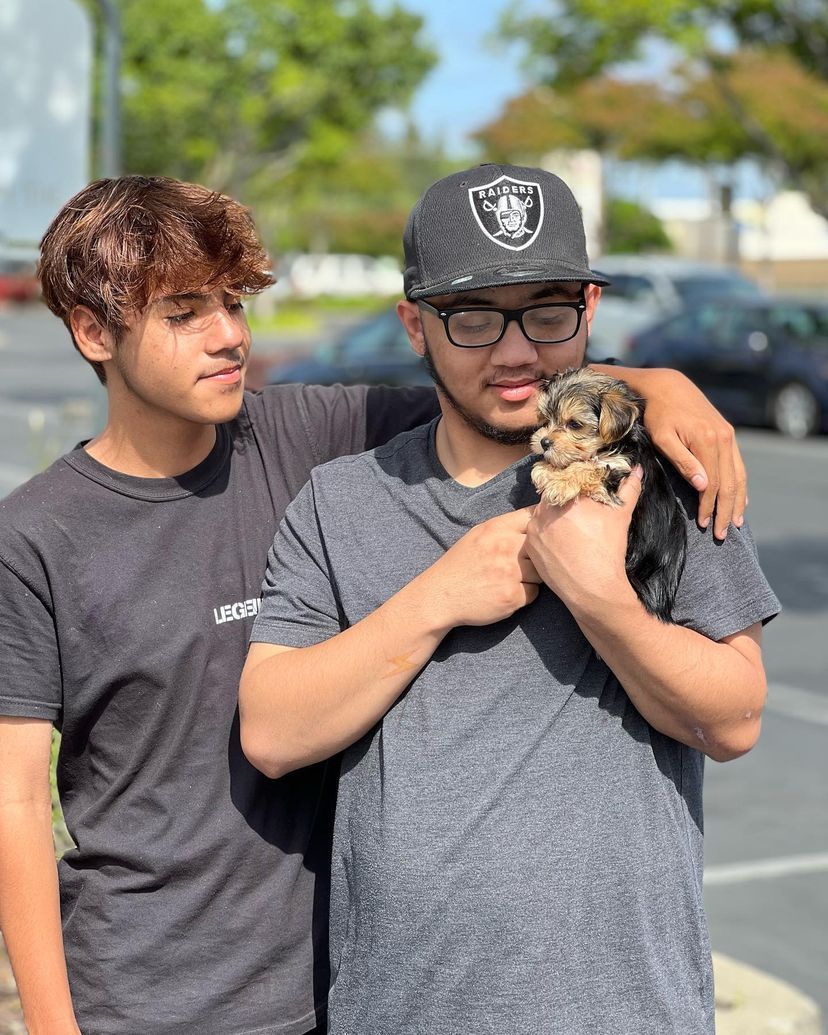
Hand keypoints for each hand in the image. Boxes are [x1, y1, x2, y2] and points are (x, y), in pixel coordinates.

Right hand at [423, 508, 540, 627]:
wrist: (440, 596)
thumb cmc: (460, 565)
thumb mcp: (478, 535)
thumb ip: (505, 527)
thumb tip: (537, 519)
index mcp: (496, 528)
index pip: (533, 516)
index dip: (542, 524)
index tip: (541, 532)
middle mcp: (505, 547)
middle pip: (542, 546)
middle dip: (538, 555)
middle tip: (524, 562)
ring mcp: (510, 573)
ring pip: (541, 572)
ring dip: (532, 577)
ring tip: (511, 579)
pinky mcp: (512, 596)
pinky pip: (533, 593)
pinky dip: (523, 595)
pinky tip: (505, 593)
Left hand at [526, 469, 641, 614]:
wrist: (593, 588)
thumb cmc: (608, 550)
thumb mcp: (620, 515)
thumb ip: (629, 489)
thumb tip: (637, 469)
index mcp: (567, 495)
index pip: (569, 479)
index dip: (577, 485)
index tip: (584, 495)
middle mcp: (546, 508)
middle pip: (554, 497)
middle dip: (565, 501)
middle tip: (579, 514)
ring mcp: (534, 528)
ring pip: (543, 514)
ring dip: (554, 517)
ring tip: (571, 530)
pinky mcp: (529, 545)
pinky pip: (536, 533)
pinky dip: (546, 534)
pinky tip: (561, 542)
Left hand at [636, 368, 746, 539]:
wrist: (666, 385)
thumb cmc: (657, 414)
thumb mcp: (663, 438)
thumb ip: (683, 462)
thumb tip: (703, 486)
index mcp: (708, 441)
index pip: (714, 484)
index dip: (710, 506)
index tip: (704, 525)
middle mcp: (724, 438)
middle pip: (730, 483)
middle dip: (726, 510)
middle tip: (722, 534)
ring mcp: (728, 435)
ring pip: (739, 475)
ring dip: (738, 501)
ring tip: (735, 522)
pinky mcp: (727, 432)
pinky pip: (738, 463)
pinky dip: (740, 483)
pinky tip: (740, 498)